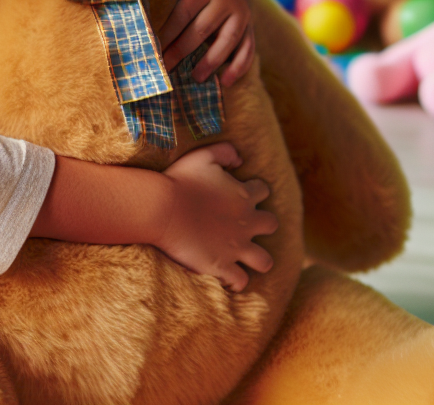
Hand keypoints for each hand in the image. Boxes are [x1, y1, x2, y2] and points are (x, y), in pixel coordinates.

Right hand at [155, 143, 276, 291]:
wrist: (162, 208)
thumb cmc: (180, 180)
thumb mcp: (203, 155)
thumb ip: (226, 151)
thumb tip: (240, 158)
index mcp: (244, 195)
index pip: (262, 191)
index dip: (253, 191)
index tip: (239, 193)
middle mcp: (246, 223)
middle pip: (270, 224)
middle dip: (262, 223)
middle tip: (243, 223)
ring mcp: (237, 247)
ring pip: (264, 260)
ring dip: (257, 258)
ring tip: (244, 257)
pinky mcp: (223, 266)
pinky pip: (240, 281)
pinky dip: (235, 281)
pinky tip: (225, 276)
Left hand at [158, 0, 254, 85]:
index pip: (183, 14)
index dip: (168, 33)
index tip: (154, 50)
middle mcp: (225, 0)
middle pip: (202, 30)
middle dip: (182, 51)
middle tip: (166, 69)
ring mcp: (242, 13)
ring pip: (228, 41)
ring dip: (212, 62)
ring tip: (196, 79)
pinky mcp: (252, 22)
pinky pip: (248, 47)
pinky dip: (239, 65)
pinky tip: (226, 81)